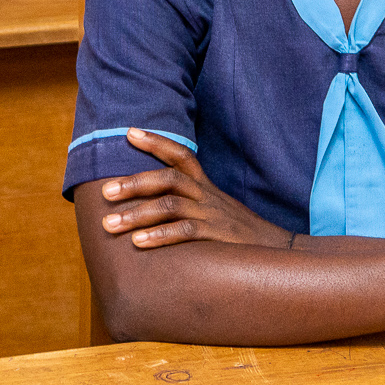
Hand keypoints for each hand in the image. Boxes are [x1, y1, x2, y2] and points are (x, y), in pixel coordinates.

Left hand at [99, 129, 293, 250]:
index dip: (156, 142)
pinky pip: (185, 232)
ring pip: (170, 205)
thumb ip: (189, 207)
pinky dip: (160, 236)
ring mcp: (212, 215)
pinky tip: (138, 243)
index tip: (129, 132)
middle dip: (134, 182)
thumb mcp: (216, 213)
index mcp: (206, 187)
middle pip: (168, 178)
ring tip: (109, 223)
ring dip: (137, 213)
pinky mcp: (218, 237)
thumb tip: (151, 210)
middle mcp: (207, 196)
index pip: (181, 155)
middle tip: (105, 191)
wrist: (280, 252)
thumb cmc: (239, 236)